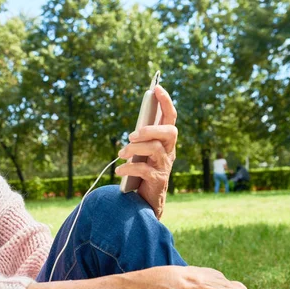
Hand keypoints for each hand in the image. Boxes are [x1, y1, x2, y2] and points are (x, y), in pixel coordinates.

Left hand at [115, 85, 176, 218]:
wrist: (146, 200)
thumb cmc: (142, 171)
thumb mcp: (141, 152)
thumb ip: (141, 139)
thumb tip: (134, 130)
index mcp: (165, 141)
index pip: (171, 117)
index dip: (166, 102)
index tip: (157, 88)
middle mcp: (169, 151)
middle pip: (169, 132)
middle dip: (150, 129)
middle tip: (131, 135)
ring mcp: (165, 166)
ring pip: (155, 149)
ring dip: (134, 149)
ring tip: (120, 153)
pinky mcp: (158, 180)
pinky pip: (144, 170)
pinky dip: (129, 168)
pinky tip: (119, 170)